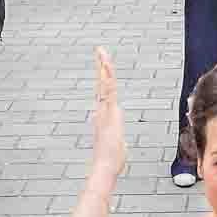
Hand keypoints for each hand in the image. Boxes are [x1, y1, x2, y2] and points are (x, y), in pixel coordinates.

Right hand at [90, 47, 127, 182]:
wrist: (105, 167)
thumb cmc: (111, 160)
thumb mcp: (117, 145)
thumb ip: (116, 139)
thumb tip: (117, 141)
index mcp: (104, 115)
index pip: (104, 92)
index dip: (103, 78)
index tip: (103, 65)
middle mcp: (102, 110)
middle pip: (101, 84)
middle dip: (101, 66)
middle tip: (99, 50)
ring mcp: (104, 111)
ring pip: (104, 85)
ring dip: (103, 67)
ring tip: (101, 52)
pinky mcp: (109, 114)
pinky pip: (108, 93)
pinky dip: (107, 80)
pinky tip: (106, 68)